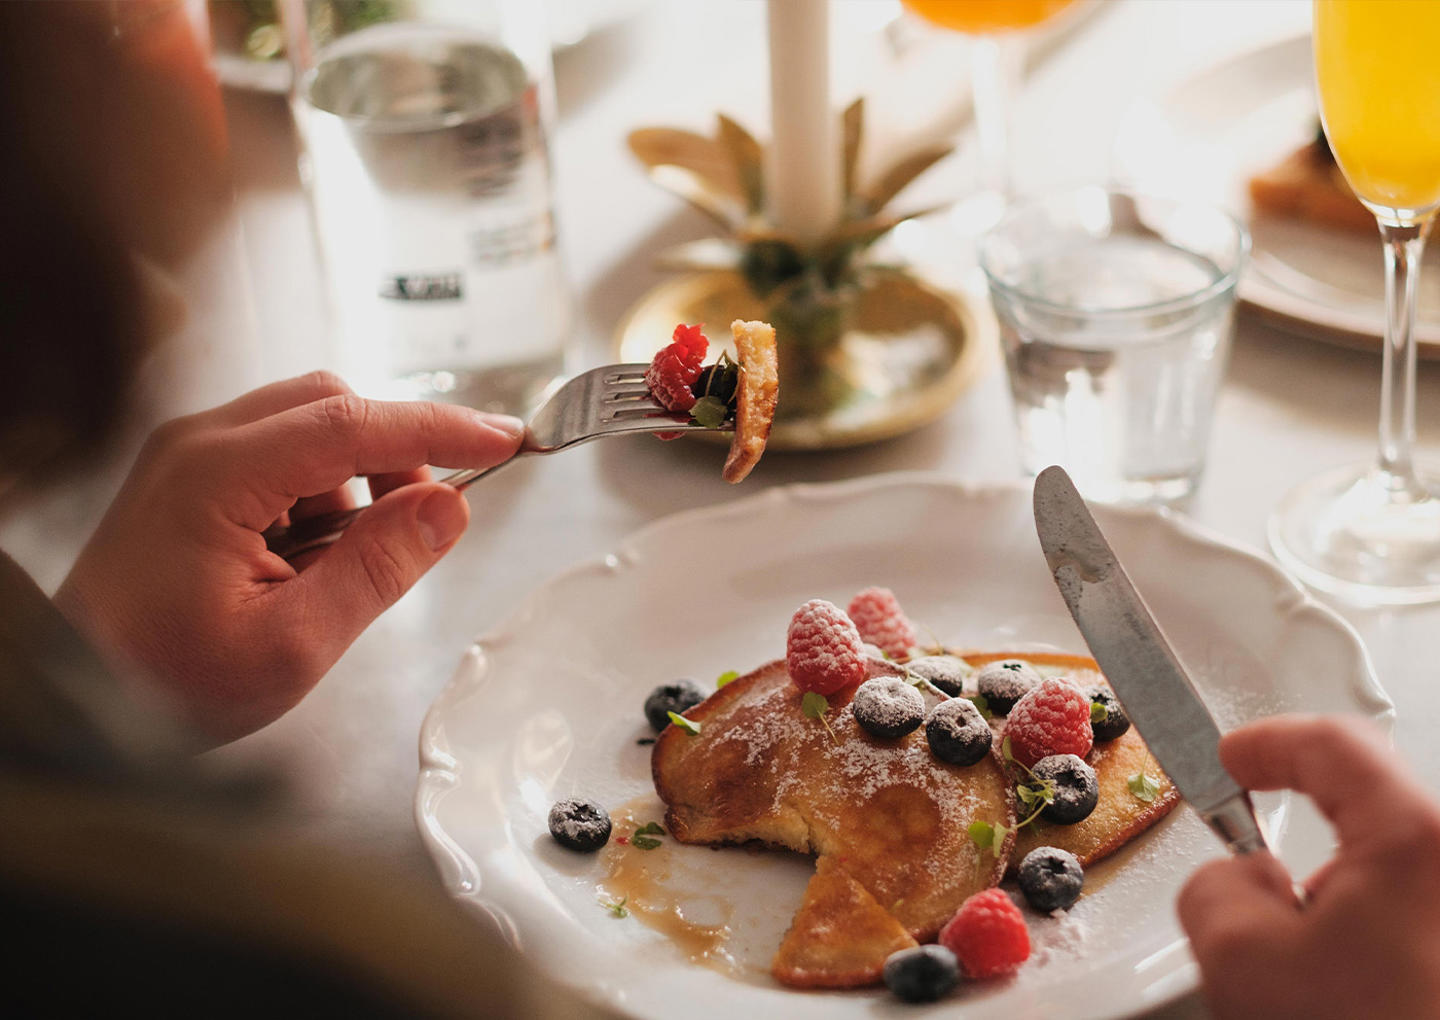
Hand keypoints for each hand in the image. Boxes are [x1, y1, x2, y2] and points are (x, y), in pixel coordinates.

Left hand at [54, 372, 522, 744]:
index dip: (439, 428)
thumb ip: (378, 569)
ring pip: (310, 425)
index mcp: (217, 476)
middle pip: (332, 404)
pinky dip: (321, 494)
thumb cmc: (164, 684)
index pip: (353, 424)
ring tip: (352, 559)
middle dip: (396, 452)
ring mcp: (191, 456)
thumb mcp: (293, 644)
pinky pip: (283, 455)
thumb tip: (448, 509)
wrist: (79, 700)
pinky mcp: (193, 476)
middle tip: (432, 517)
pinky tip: (312, 557)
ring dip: (356, 478)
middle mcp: (199, 445)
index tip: (503, 439)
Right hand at [1177, 714, 1439, 1018]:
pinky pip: (1419, 921)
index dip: (1266, 743)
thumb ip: (1216, 885)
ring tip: (1318, 982)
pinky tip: (1356, 998)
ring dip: (1345, 913)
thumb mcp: (1242, 960)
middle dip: (1306, 852)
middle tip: (1262, 892)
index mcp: (1419, 841)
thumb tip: (1239, 881)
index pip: (1334, 745)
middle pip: (1372, 817)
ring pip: (1398, 881)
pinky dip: (1380, 946)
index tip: (1231, 761)